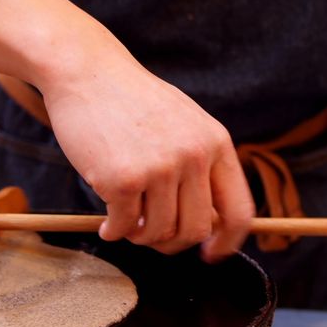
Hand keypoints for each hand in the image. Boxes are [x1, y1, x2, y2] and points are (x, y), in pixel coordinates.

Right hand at [35, 43, 253, 261]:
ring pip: (158, 232)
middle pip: (195, 230)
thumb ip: (200, 166)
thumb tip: (209, 224)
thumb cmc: (131, 101)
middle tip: (149, 235)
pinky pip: (123, 227)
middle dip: (171, 243)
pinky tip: (106, 223)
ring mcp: (159, 168)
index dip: (227, 242)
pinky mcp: (123, 178)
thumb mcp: (183, 123)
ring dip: (138, 235)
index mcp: (215, 143)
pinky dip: (113, 231)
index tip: (210, 254)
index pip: (239, 211)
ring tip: (124, 221)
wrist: (87, 72)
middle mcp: (193, 156)